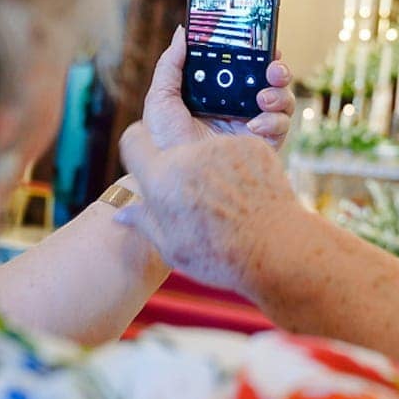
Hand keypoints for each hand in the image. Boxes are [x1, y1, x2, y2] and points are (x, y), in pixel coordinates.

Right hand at [113, 122, 305, 295]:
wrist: (278, 249)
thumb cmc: (222, 256)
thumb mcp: (174, 248)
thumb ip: (145, 222)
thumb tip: (120, 214)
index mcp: (163, 179)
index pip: (134, 142)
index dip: (137, 151)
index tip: (144, 161)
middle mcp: (190, 154)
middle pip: (175, 151)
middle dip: (181, 171)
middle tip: (199, 202)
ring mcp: (224, 146)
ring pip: (208, 151)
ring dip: (212, 170)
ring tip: (229, 204)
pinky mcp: (253, 145)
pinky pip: (237, 151)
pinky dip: (239, 168)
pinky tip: (248, 196)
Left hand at [140, 26, 293, 149]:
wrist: (175, 178)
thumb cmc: (162, 142)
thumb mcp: (160, 98)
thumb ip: (170, 65)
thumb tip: (182, 33)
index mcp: (218, 92)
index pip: (244, 66)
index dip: (258, 52)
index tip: (263, 42)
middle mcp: (239, 106)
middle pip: (270, 80)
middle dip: (278, 70)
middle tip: (272, 68)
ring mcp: (253, 125)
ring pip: (282, 101)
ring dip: (279, 94)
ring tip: (263, 99)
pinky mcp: (263, 146)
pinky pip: (281, 127)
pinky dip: (273, 121)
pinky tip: (255, 126)